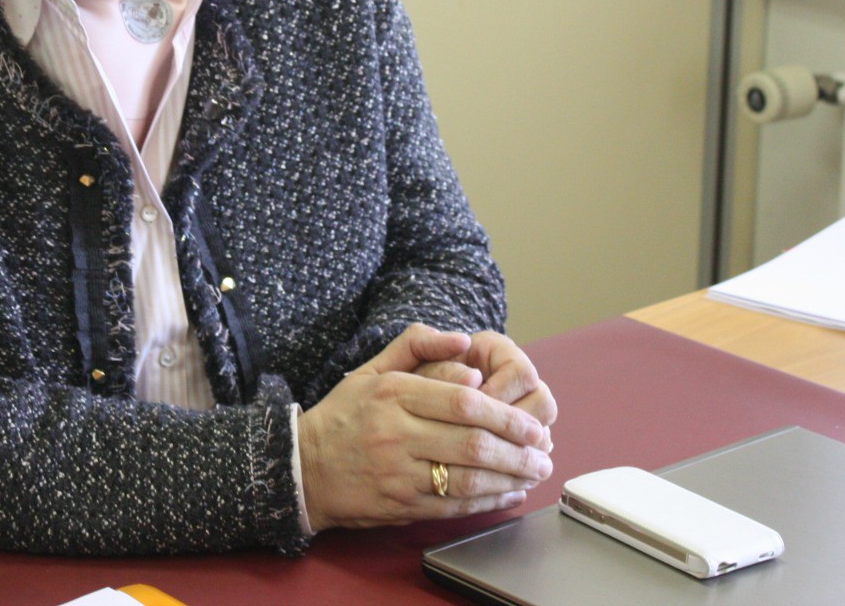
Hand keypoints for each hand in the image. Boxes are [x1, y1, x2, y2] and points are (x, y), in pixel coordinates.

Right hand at [300, 324, 553, 531]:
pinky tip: (507, 494)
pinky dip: (486, 501)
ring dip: (509, 478)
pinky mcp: (399, 503)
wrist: (301, 467)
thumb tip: (462, 339)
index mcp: (393, 394)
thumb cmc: (344, 415)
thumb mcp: (371, 369)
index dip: (505, 415)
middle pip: (471, 443)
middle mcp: (396, 433)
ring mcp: (398, 472)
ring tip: (534, 473)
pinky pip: (452, 504)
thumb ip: (415, 344)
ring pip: (466, 478)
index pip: (462, 403)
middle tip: (543, 451)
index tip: (531, 424)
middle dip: (517, 450)